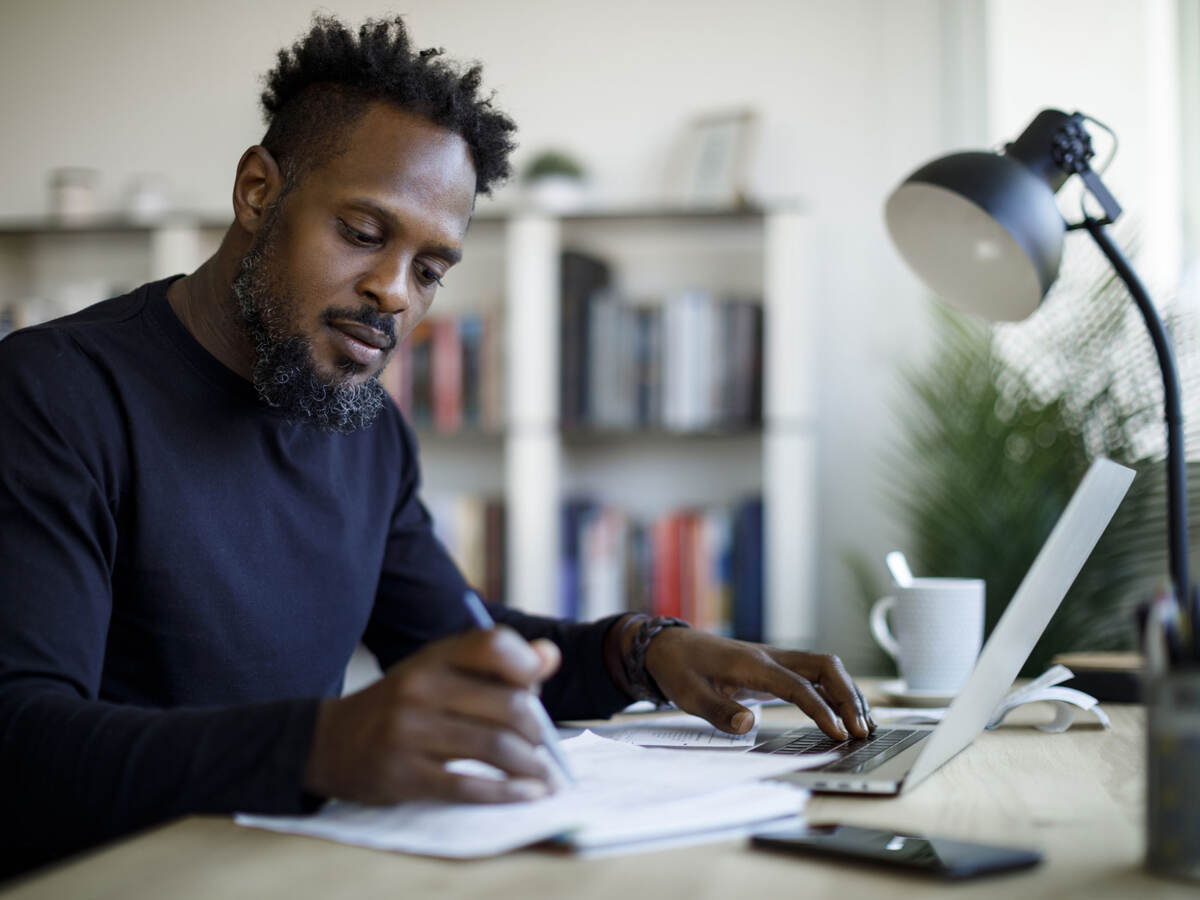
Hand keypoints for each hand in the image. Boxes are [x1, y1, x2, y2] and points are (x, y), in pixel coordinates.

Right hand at [303, 627, 560, 804]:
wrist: (331, 742)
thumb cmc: (403, 705)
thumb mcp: (439, 672)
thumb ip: (495, 665)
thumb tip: (550, 656)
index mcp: (435, 657)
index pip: (493, 645)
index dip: (527, 666)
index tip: (538, 690)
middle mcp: (421, 688)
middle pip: (508, 705)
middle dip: (537, 732)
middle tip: (545, 747)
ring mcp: (409, 731)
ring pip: (494, 747)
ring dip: (531, 766)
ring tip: (544, 777)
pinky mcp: (403, 774)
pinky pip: (468, 786)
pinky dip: (507, 794)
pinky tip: (526, 795)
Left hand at [643, 629, 875, 739]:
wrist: (669, 646)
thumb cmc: (679, 669)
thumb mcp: (689, 694)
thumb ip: (718, 710)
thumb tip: (749, 725)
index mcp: (752, 663)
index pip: (797, 685)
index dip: (821, 709)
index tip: (839, 733)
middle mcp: (770, 657)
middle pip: (824, 667)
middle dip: (848, 697)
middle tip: (862, 731)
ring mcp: (776, 660)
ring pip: (825, 668)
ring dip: (847, 692)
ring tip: (864, 726)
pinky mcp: (775, 667)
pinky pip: (814, 674)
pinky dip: (835, 690)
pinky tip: (845, 713)